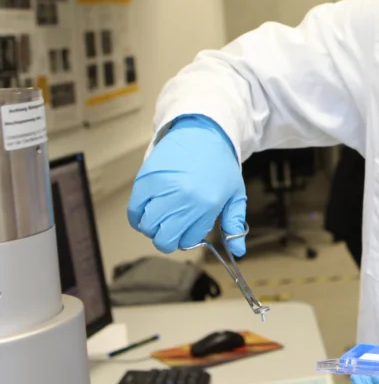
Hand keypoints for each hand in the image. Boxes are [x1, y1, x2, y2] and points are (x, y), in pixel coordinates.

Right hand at [126, 115, 247, 254]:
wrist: (203, 132)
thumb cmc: (220, 164)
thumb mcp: (235, 193)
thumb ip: (235, 223)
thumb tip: (239, 251)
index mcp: (207, 205)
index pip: (188, 239)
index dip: (188, 238)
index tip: (190, 228)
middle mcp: (183, 200)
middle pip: (164, 238)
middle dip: (168, 239)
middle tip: (174, 228)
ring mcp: (162, 191)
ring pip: (148, 227)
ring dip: (153, 228)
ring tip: (163, 217)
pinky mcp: (145, 181)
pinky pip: (134, 211)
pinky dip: (138, 217)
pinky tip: (148, 211)